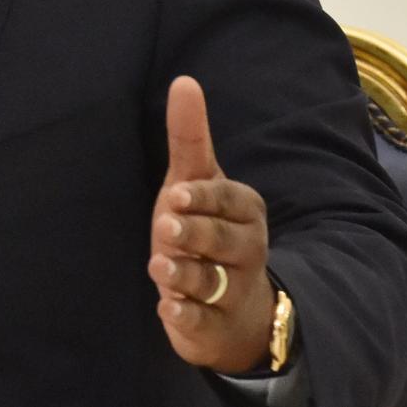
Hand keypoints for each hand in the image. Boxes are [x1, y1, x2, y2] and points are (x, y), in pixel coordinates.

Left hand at [149, 76, 274, 373]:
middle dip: (195, 234)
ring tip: (159, 267)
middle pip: (223, 240)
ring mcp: (234, 291)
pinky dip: (186, 317)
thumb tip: (184, 80)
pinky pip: (204, 322)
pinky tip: (167, 309)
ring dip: (184, 274)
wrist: (233, 308)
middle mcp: (247, 250)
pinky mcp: (215, 326)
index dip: (203, 199)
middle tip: (165, 228)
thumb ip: (190, 137)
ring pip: (212, 282)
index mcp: (245, 211)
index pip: (229, 201)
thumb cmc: (207, 229)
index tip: (177, 195)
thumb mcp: (196, 182)